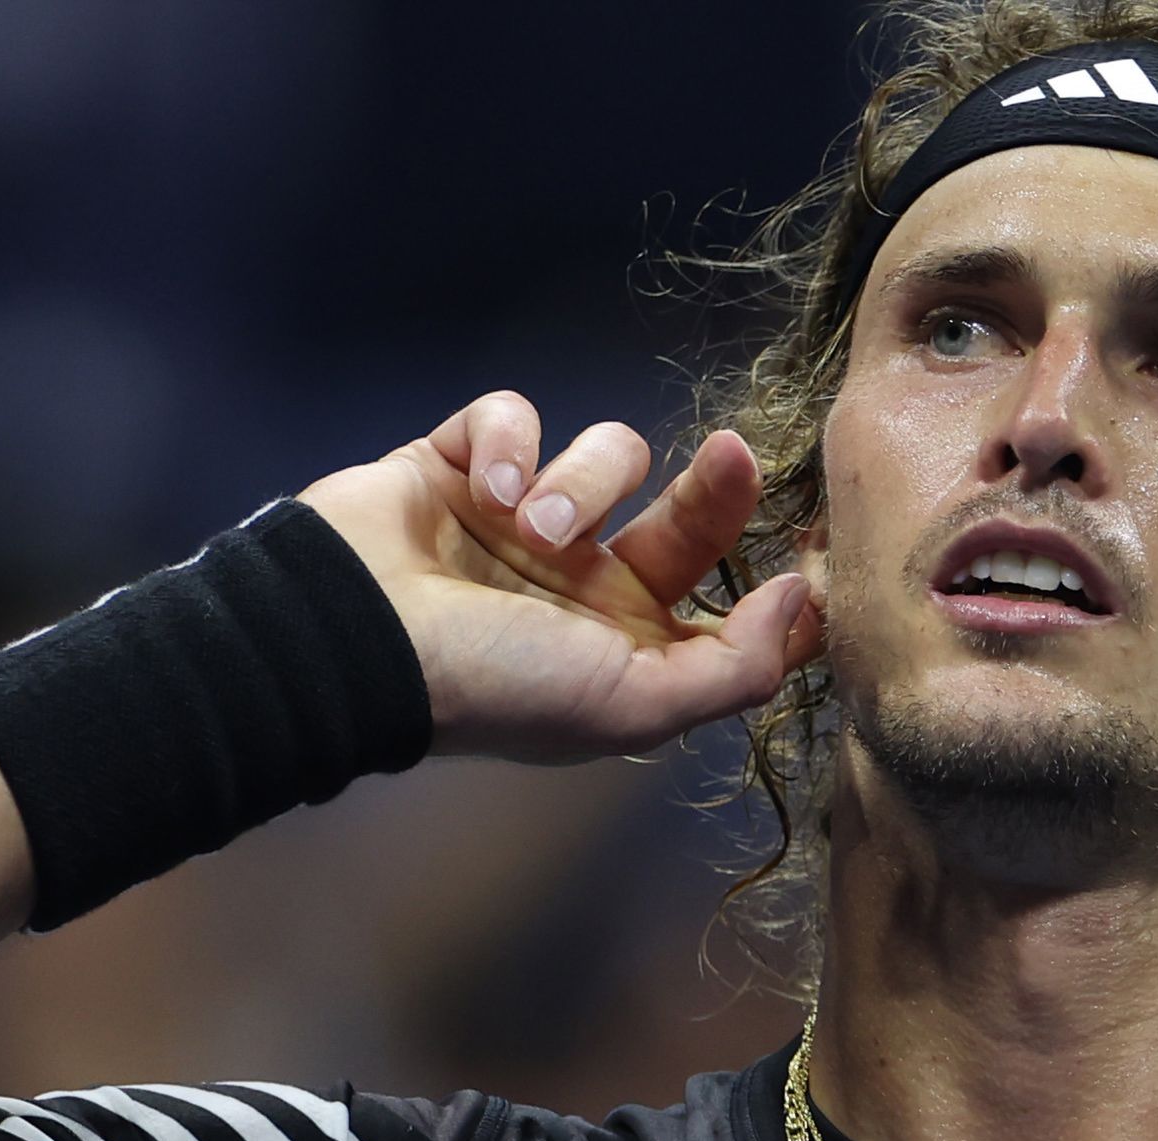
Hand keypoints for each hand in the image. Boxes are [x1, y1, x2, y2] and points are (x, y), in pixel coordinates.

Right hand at [300, 391, 821, 762]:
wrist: (353, 639)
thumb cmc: (494, 684)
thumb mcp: (629, 706)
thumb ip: (732, 671)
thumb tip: (798, 604)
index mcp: (625, 644)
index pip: (724, 600)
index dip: (768, 569)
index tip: (804, 538)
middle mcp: (581, 581)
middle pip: (685, 510)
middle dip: (715, 486)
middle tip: (731, 456)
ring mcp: (520, 518)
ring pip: (603, 454)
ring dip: (576, 483)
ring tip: (528, 527)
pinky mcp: (461, 463)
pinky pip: (510, 417)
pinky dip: (501, 441)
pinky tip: (481, 484)